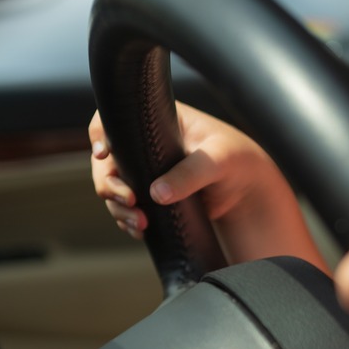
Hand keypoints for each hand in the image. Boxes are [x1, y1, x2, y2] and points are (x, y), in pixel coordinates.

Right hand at [88, 105, 326, 267]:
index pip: (114, 118)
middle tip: (130, 201)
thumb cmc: (238, 160)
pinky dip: (128, 220)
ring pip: (113, 188)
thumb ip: (191, 174)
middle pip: (106, 161)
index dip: (100, 134)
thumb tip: (157, 193)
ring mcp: (145, 171)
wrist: (249, 190)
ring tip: (139, 223)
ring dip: (118, 207)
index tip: (104, 154)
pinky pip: (127, 207)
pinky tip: (141, 230)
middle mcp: (145, 144)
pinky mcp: (150, 195)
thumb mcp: (219, 160)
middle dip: (109, 184)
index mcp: (158, 120)